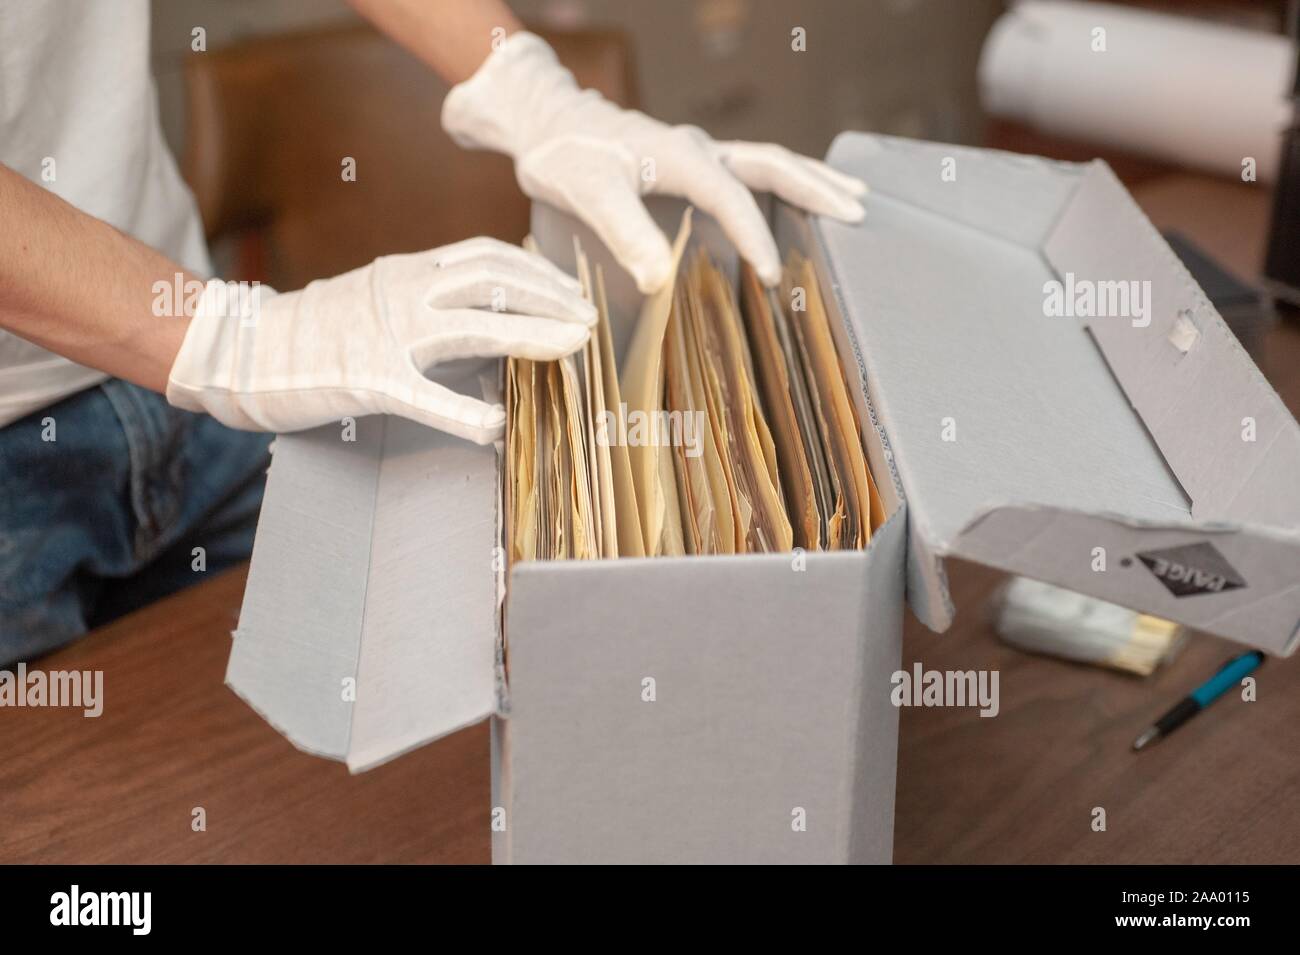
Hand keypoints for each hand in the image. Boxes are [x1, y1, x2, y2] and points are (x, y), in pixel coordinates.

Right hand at [166, 238, 594, 443]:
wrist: (240, 345)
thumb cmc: (315, 330)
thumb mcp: (378, 297)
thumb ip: (430, 299)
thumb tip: (488, 310)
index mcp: (407, 272)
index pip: (488, 257)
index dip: (539, 271)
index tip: (574, 290)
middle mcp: (403, 292)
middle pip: (492, 282)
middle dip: (549, 298)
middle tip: (590, 320)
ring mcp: (384, 333)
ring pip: (470, 326)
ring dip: (528, 335)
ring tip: (570, 347)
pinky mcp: (362, 378)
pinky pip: (421, 396)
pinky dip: (463, 413)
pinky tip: (496, 431)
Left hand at [442, 32, 867, 292]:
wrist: (549, 126)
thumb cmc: (566, 159)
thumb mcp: (587, 195)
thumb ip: (623, 234)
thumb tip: (660, 278)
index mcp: (682, 156)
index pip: (733, 199)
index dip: (755, 237)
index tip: (773, 276)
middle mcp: (700, 151)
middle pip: (774, 164)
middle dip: (818, 189)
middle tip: (859, 213)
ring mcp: (702, 156)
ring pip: (771, 162)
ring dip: (813, 181)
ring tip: (855, 200)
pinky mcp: (695, 166)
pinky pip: (753, 173)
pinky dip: (787, 183)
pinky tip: (803, 200)